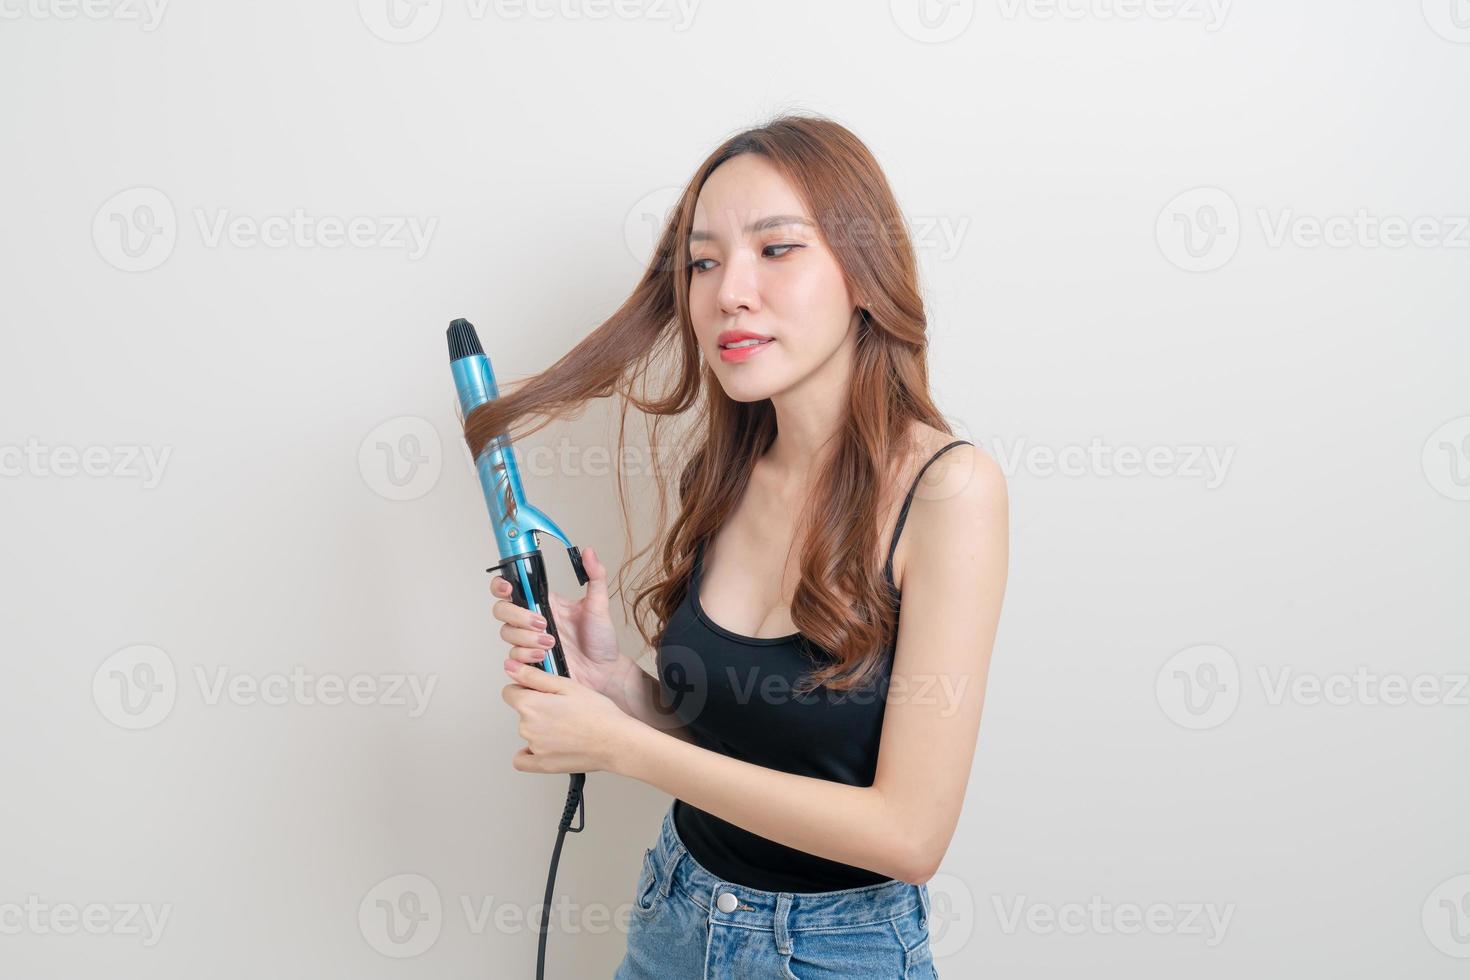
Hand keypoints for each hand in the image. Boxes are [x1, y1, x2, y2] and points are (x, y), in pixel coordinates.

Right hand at [489, 547, 628, 697]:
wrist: (604, 672)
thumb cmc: (601, 640)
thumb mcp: (599, 605)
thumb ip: (595, 576)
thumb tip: (589, 552)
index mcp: (546, 603)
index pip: (513, 587)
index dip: (501, 585)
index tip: (508, 587)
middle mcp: (533, 620)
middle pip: (502, 610)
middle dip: (517, 615)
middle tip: (542, 622)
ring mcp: (529, 641)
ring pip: (506, 633)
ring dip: (526, 637)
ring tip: (551, 642)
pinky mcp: (530, 660)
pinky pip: (513, 656)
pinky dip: (526, 654)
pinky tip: (544, 655)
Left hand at [500, 660, 635, 773]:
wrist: (616, 742)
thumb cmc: (598, 714)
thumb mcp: (567, 685)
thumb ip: (534, 676)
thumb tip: (510, 667)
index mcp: (530, 705)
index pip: (510, 692)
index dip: (525, 687)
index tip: (540, 690)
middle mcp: (527, 727)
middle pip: (522, 712)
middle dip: (537, 707)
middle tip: (564, 707)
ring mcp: (534, 748)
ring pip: (528, 732)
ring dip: (541, 727)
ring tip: (568, 725)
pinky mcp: (543, 764)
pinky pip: (523, 760)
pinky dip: (530, 753)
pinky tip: (548, 745)